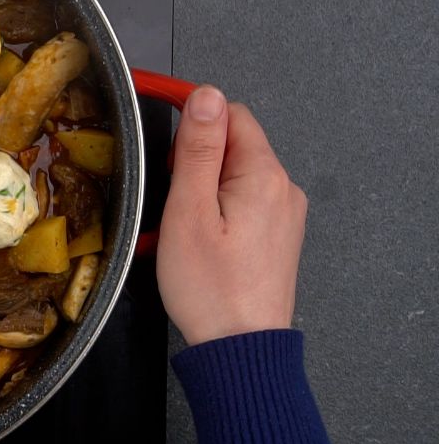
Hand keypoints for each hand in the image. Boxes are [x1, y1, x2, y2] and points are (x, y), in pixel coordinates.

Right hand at [156, 86, 307, 345]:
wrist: (239, 348)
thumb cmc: (210, 287)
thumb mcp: (189, 210)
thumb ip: (198, 148)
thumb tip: (205, 95)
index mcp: (264, 175)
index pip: (231, 114)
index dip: (194, 117)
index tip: (161, 135)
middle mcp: (283, 188)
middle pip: (234, 144)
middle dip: (194, 160)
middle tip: (168, 198)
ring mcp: (284, 214)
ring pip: (235, 175)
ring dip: (201, 188)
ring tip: (178, 225)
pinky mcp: (277, 236)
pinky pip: (242, 202)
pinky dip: (214, 210)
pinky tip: (195, 239)